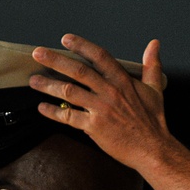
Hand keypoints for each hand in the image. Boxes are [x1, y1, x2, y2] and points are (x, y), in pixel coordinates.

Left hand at [30, 34, 172, 173]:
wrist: (152, 149)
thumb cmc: (153, 121)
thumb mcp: (155, 89)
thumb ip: (151, 65)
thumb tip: (154, 44)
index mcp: (123, 80)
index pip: (99, 56)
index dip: (81, 45)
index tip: (65, 39)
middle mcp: (110, 91)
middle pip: (78, 70)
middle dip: (55, 60)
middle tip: (38, 53)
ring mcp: (101, 109)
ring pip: (69, 91)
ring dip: (48, 85)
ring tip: (34, 81)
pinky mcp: (94, 127)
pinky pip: (69, 116)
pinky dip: (53, 112)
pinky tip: (42, 108)